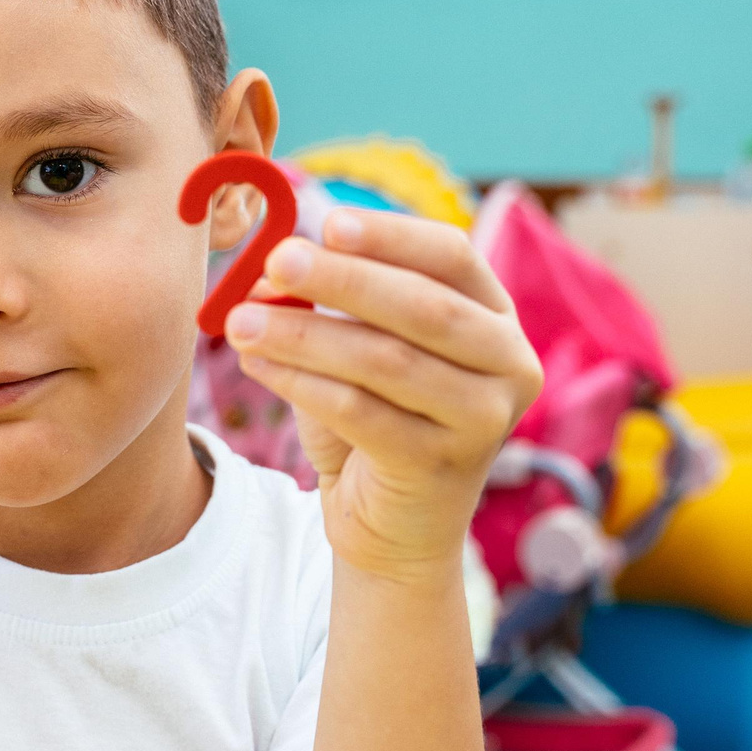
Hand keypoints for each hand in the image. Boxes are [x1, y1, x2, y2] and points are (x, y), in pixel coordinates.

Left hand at [225, 209, 540, 584]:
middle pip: (424, 307)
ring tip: (242, 321)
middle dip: (343, 279)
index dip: (390, 236)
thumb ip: (328, 306)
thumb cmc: (375, 422)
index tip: (327, 222)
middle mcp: (509, 364)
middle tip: (276, 260)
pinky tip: (258, 366)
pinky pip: (361, 412)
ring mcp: (484, 419)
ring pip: (387, 361)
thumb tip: (267, 271)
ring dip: (305, 334)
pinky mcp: (443, 466)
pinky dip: (301, 384)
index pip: (452, 256)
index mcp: (496, 316)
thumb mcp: (357, 351)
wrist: (394, 528)